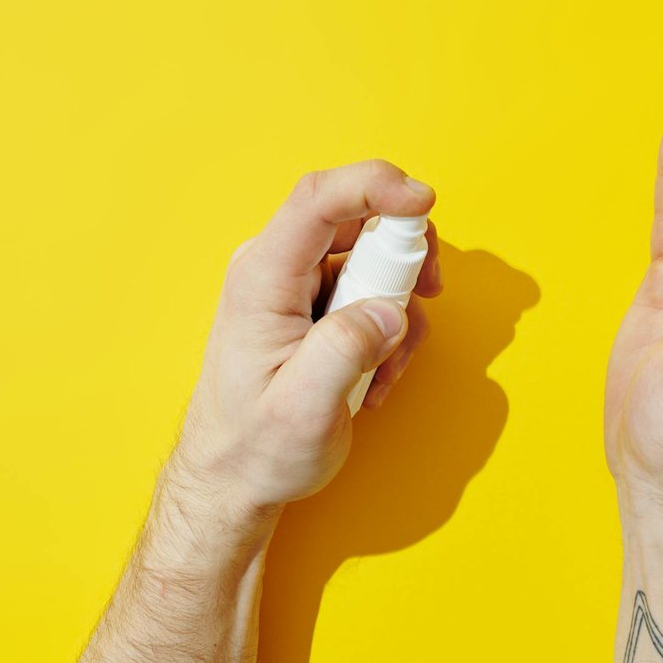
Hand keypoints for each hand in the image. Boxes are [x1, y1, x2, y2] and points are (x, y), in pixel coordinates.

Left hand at [175, 159, 441, 515]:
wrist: (235, 478)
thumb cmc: (256, 447)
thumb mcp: (303, 409)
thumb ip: (346, 351)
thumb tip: (388, 311)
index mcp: (263, 278)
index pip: (319, 199)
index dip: (375, 184)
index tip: (424, 201)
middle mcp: (277, 267)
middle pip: (357, 216)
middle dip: (405, 253)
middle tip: (426, 296)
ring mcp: (297, 283)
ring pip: (373, 254)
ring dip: (400, 304)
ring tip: (387, 367)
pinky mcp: (317, 303)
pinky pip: (373, 288)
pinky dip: (391, 326)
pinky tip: (377, 375)